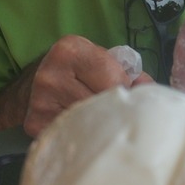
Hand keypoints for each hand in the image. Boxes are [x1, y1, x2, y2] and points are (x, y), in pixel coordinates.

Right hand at [24, 35, 152, 136]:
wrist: (30, 87)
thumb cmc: (76, 73)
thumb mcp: (99, 61)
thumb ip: (129, 73)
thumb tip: (153, 93)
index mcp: (70, 50)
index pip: (114, 78)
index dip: (124, 89)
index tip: (122, 91)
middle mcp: (51, 74)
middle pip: (101, 102)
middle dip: (114, 108)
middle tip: (116, 111)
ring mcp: (41, 101)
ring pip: (89, 121)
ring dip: (101, 124)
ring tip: (100, 120)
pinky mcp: (35, 124)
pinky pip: (73, 135)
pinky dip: (84, 135)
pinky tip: (83, 130)